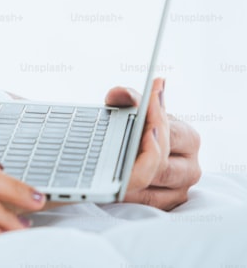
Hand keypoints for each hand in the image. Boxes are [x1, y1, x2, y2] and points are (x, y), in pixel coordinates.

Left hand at [106, 78, 201, 209]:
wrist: (133, 151)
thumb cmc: (136, 127)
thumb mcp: (131, 109)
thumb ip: (125, 98)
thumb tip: (120, 93)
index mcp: (189, 138)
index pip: (170, 133)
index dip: (151, 126)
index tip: (135, 121)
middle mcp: (191, 167)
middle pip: (162, 165)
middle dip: (137, 157)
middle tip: (113, 149)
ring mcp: (180, 189)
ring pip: (152, 185)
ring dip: (129, 175)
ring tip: (108, 165)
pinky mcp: (166, 205)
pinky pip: (145, 202)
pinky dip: (128, 191)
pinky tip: (111, 181)